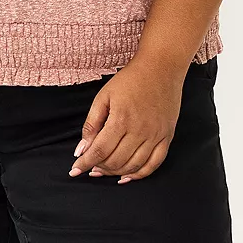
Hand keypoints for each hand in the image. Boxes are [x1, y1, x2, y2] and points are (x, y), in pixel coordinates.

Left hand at [67, 54, 189, 183]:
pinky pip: (154, 164)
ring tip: (103, 171)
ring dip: (115, 173)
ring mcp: (155, 136)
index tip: (75, 170)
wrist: (160, 67)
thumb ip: (92, 122)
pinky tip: (127, 176)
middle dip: (99, 167)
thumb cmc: (130, 79)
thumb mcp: (104, 95)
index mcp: (121, 119)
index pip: (100, 150)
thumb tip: (82, 148)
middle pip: (115, 161)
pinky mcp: (167, 137)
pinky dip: (139, 174)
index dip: (85, 163)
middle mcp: (139, 131)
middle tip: (89, 166)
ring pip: (133, 166)